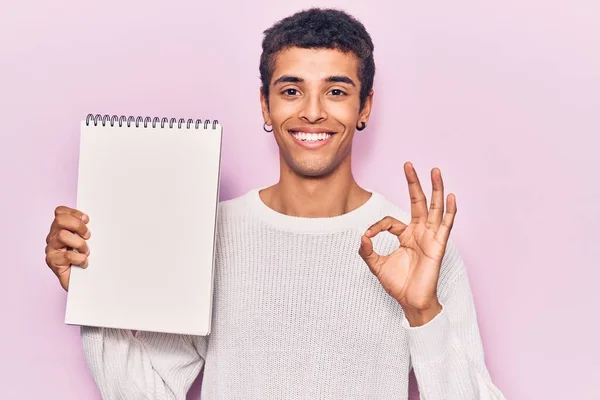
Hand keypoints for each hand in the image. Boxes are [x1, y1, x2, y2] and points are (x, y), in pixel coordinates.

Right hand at [45, 206, 90, 291]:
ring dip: (79, 243)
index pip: (60, 212)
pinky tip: (84, 263)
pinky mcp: (52, 262)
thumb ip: (86, 229)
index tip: (87, 220)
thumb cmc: (85, 258)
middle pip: (60, 220)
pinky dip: (79, 258)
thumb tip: (97, 220)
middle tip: (88, 236)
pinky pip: (66, 255)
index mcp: (61, 228)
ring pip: (62, 236)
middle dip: (77, 226)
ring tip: (86, 251)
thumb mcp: (87, 240)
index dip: (74, 213)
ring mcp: (51, 249)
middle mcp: (53, 237)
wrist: (82, 282)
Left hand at [359, 162, 456, 325]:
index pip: (390, 220)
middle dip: (413, 182)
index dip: (376, 226)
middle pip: (417, 201)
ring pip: (434, 208)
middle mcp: (419, 232)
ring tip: (435, 170)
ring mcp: (430, 237)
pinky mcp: (438, 245)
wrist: (411, 302)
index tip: (367, 236)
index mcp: (406, 235)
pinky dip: (449, 210)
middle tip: (407, 164)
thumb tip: (361, 236)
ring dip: (435, 189)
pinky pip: (446, 225)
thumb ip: (367, 251)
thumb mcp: (376, 265)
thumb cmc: (398, 285)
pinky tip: (450, 196)